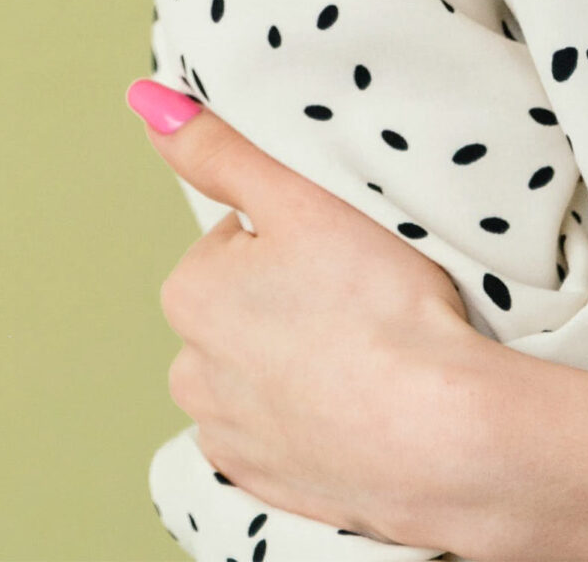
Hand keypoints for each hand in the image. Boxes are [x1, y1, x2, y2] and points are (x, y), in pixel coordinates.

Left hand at [127, 77, 504, 550]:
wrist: (439, 431)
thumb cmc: (376, 303)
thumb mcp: (300, 196)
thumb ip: (221, 148)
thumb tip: (148, 102)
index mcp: (190, 294)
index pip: (242, 236)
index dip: (300, 232)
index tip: (343, 249)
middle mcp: (192, 372)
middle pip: (248, 305)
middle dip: (293, 296)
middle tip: (361, 296)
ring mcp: (230, 438)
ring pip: (264, 370)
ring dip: (300, 359)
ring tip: (366, 351)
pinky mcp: (269, 486)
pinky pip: (282, 434)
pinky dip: (314, 417)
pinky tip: (358, 403)